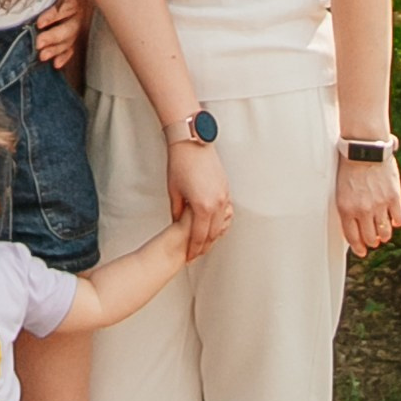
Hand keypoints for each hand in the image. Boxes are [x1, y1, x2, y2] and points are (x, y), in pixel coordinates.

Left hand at [36, 0, 86, 72]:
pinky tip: (56, 64)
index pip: (65, 9)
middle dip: (53, 37)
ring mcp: (78, 26)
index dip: (52, 16)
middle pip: (69, 28)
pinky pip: (72, 48)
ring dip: (56, 49)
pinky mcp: (75, 35)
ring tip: (42, 56)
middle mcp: (80, 14)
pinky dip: (64, 56)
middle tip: (38, 44)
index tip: (39, 23)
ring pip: (70, 40)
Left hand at [166, 139, 232, 255]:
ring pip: (221, 224)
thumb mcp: (174, 191)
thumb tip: (177, 224)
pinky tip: (213, 225)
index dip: (193, 249)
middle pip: (212, 234)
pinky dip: (220, 221)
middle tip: (196, 255)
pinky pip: (225, 212)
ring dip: (213, 235)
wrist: (192, 142)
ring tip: (204, 243)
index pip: (198, 236)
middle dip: (203, 246)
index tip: (188, 257)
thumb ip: (177, 212)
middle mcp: (216, 203)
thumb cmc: (180, 163)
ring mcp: (223, 195)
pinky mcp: (226, 188)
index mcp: (202, 207)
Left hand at [337, 151, 400, 255]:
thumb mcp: (341, 190)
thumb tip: (354, 226)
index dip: (358, 247)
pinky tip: (394, 218)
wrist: (364, 149)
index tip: (362, 251)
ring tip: (384, 231)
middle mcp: (362, 210)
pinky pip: (399, 219)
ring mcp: (379, 205)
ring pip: (385, 232)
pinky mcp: (394, 197)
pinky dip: (397, 221)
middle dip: (372, 241)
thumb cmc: (350, 166)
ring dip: (385, 234)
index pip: (352, 237)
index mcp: (346, 209)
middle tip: (374, 239)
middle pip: (370, 238)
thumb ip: (348, 208)